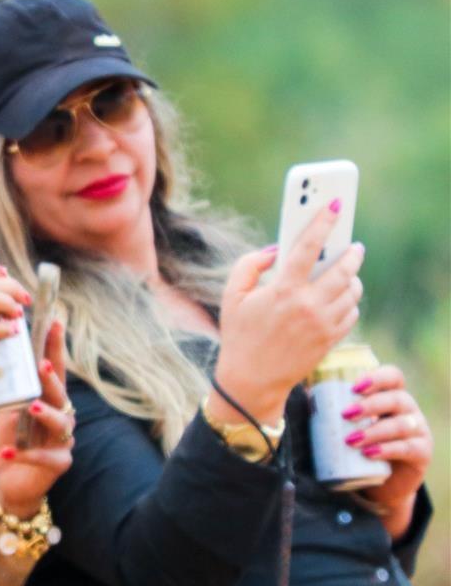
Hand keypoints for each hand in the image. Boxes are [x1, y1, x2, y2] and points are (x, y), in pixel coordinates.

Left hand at [0, 318, 74, 517]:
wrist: (13, 478)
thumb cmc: (12, 437)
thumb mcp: (9, 405)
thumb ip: (8, 382)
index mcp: (50, 398)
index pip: (54, 367)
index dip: (55, 347)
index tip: (54, 321)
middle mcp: (62, 414)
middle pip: (60, 392)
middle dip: (51, 378)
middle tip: (41, 364)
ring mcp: (63, 439)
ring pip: (60, 422)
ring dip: (45, 413)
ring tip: (32, 406)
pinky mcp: (58, 462)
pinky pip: (45, 457)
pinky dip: (26, 453)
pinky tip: (10, 451)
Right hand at [214, 202, 362, 424]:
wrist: (251, 380)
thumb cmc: (239, 334)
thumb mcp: (233, 296)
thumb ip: (250, 265)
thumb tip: (274, 249)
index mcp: (282, 290)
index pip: (308, 247)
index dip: (323, 223)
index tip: (335, 206)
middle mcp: (308, 306)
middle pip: (342, 269)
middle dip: (351, 253)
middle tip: (352, 245)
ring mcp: (323, 324)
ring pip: (352, 291)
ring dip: (352, 277)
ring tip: (347, 271)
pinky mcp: (332, 339)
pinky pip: (352, 312)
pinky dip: (350, 301)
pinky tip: (341, 297)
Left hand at [341, 363, 431, 530]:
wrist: (377, 482)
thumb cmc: (355, 447)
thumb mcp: (344, 426)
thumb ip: (325, 410)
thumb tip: (291, 394)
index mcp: (390, 396)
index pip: (393, 377)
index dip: (377, 377)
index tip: (353, 386)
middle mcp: (408, 410)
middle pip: (397, 398)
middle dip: (370, 404)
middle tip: (345, 414)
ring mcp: (418, 431)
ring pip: (401, 424)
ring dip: (374, 431)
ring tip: (351, 440)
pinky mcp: (421, 453)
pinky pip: (409, 448)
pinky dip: (388, 450)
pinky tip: (370, 453)